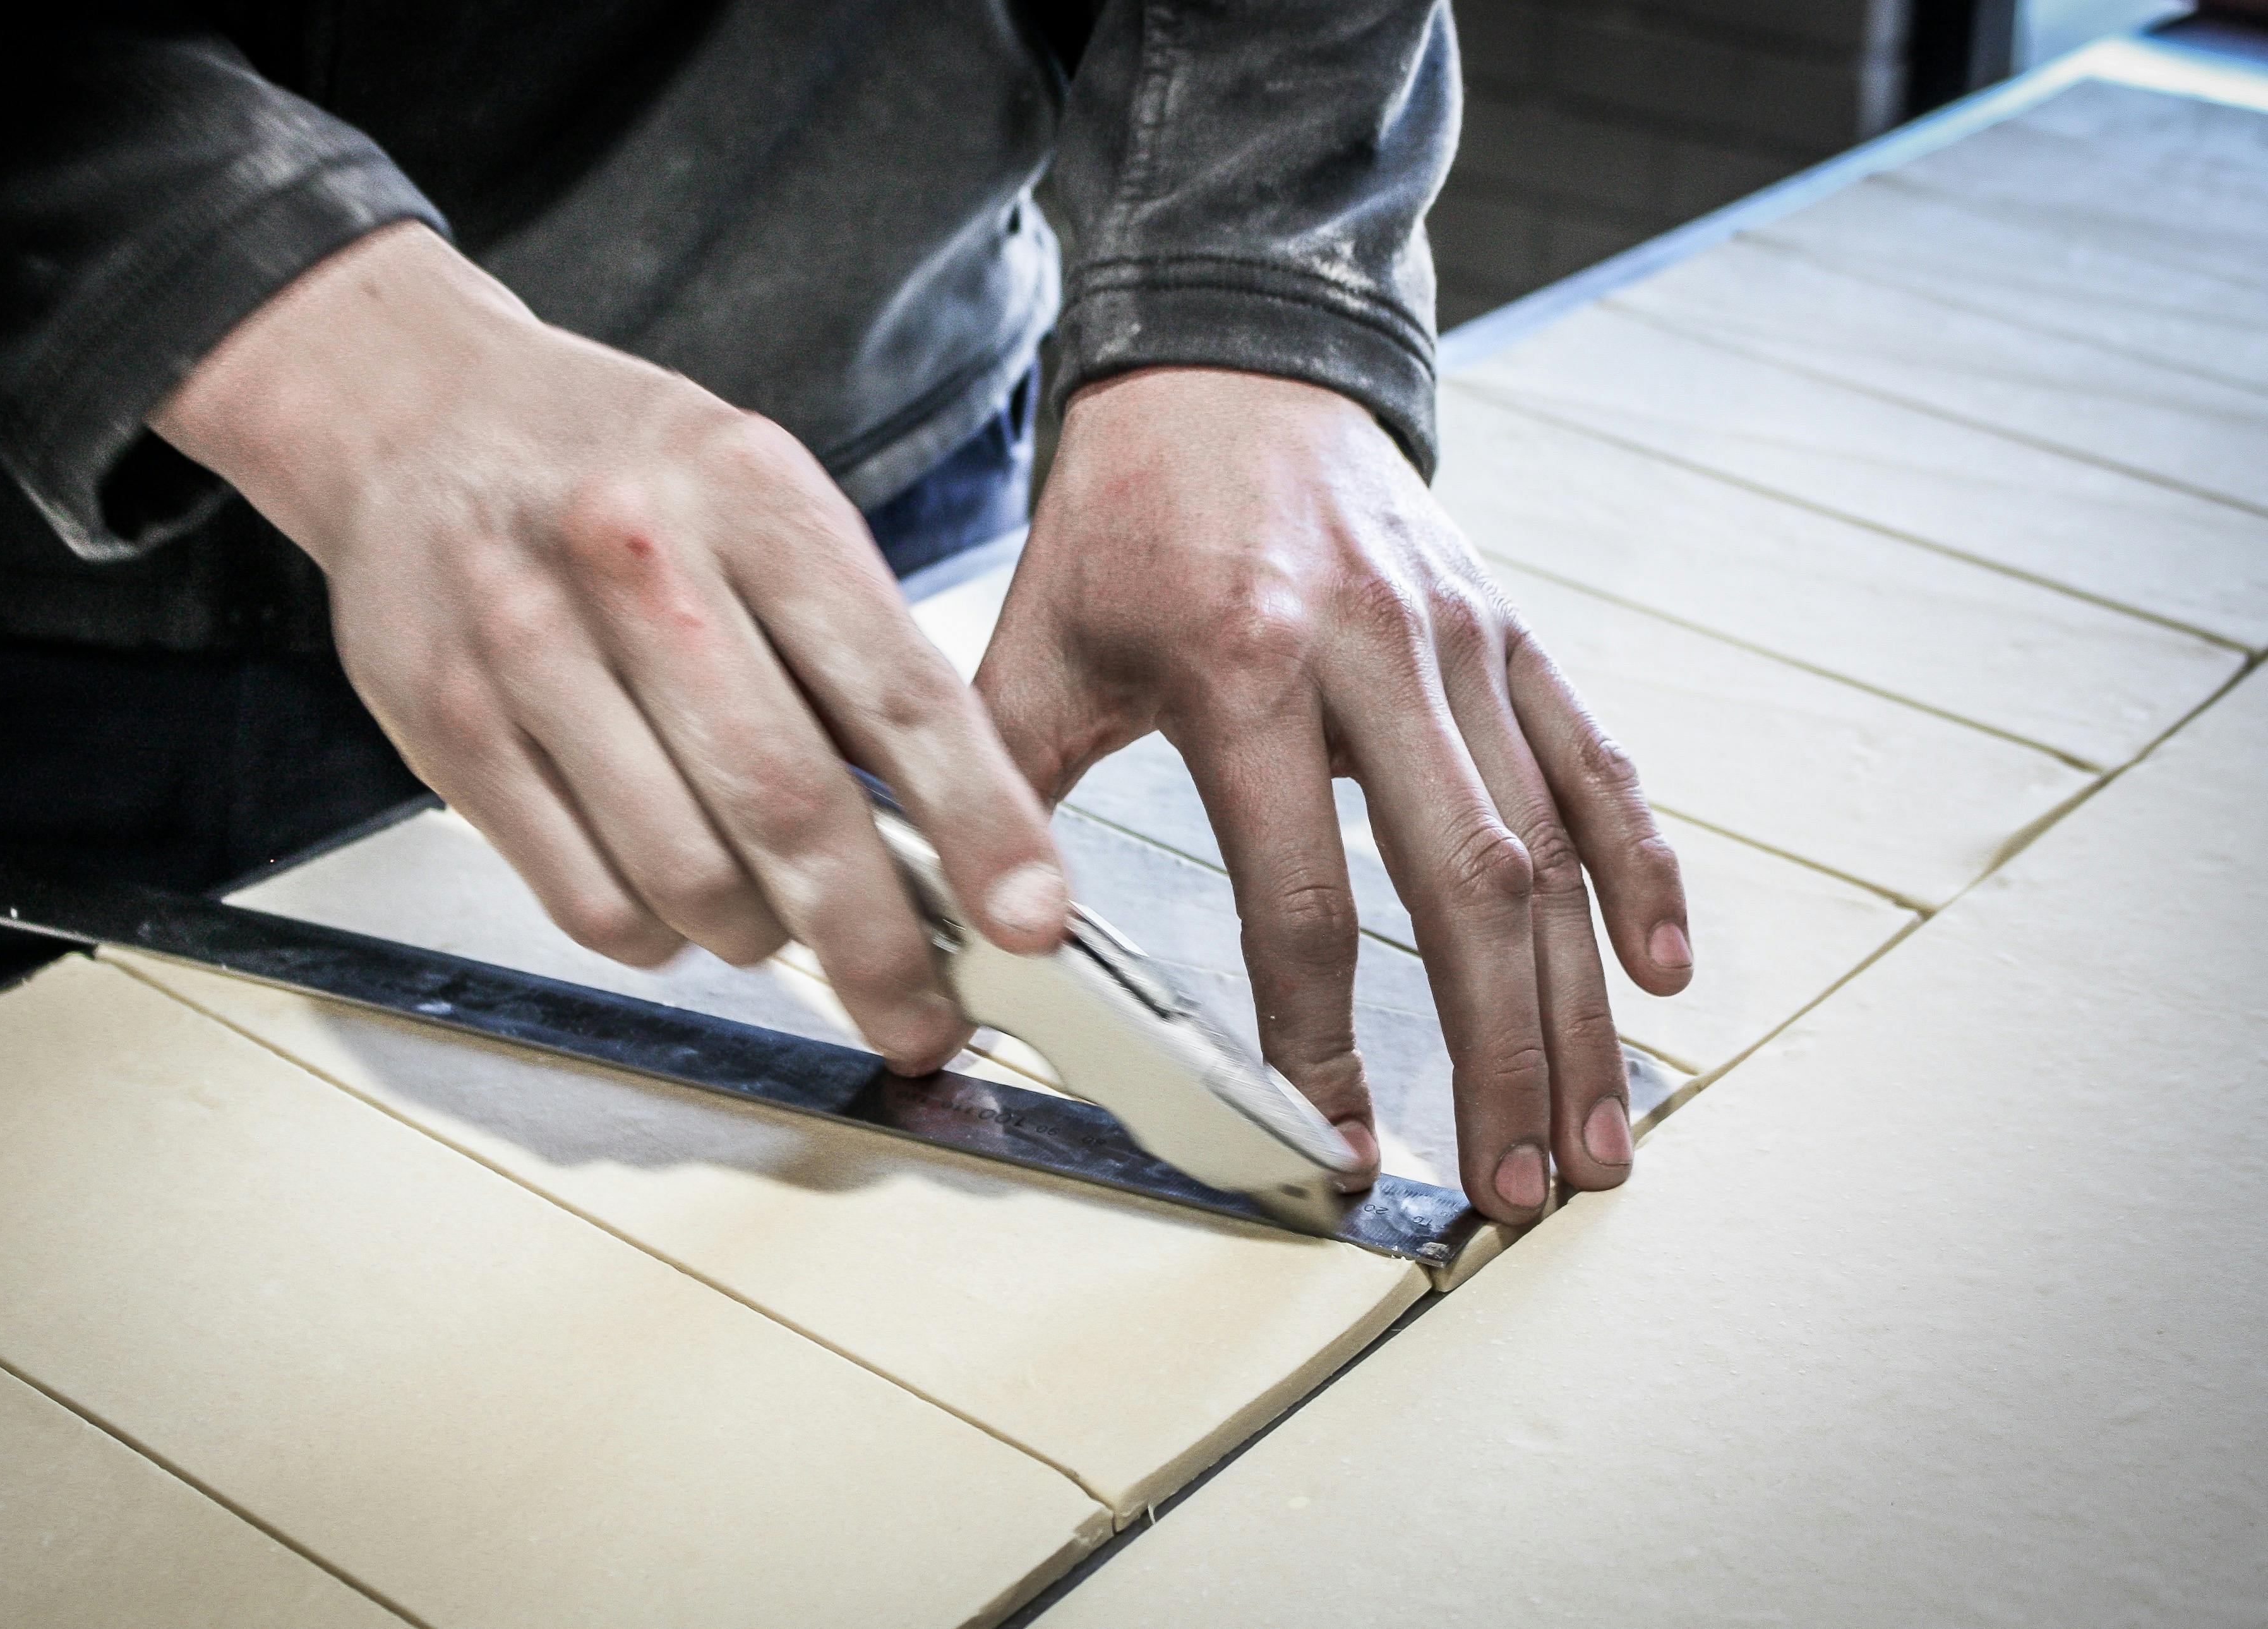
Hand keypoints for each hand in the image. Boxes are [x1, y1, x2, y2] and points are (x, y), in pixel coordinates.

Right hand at [151, 223, 1066, 1072]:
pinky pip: (588, 900)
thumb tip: (955, 829)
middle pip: (789, 806)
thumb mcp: (765, 502)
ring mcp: (529, 647)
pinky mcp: (450, 728)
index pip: (897, 691)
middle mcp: (636, 563)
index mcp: (751, 497)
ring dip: (760, 936)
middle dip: (879, 945)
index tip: (1032, 919)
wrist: (413, 413)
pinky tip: (676, 901)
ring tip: (782, 921)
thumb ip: (853, 649)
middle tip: (927, 1019)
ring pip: (686, 876)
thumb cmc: (621, 469)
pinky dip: (659, 934)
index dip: (982, 824)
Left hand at [976, 367, 1691, 1222]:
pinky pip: (1593, 760)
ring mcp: (1459, 639)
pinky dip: (1636, 868)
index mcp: (1244, 663)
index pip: (1299, 896)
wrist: (1227, 360)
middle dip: (1499, 1055)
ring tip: (1595, 1137)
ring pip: (1548, 843)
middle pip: (1465, 886)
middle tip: (1516, 1191)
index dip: (1319, 1040)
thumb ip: (1001, 796)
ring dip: (1578, 1003)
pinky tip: (1654, 972)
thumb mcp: (1034, 646)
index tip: (1336, 1145)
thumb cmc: (1124, 516)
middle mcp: (1374, 652)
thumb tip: (979, 946)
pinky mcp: (1508, 628)